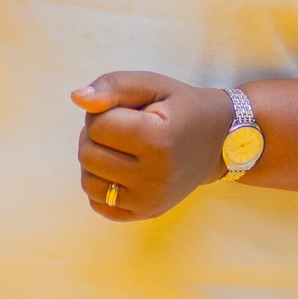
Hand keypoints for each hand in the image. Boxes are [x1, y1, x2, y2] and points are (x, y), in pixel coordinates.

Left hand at [71, 71, 230, 220]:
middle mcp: (155, 178)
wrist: (219, 144)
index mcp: (158, 141)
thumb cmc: (182, 108)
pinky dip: (102, 184)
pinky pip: (99, 203)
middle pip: (88, 153)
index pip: (98, 125)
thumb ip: (115, 86)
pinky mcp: (145, 214)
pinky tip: (121, 169)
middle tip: (123, 127)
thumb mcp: (154, 84)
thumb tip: (78, 98)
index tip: (127, 110)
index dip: (104, 111)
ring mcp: (150, 201)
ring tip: (121, 147)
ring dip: (96, 159)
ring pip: (88, 180)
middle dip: (96, 134)